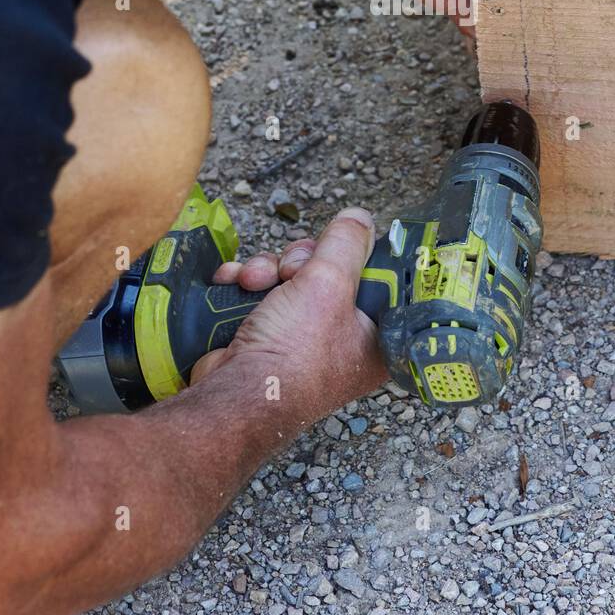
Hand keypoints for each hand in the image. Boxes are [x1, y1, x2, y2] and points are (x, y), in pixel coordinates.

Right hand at [191, 207, 384, 424]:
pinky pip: (265, 290)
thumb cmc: (292, 356)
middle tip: (293, 272)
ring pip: (293, 275)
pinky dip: (248, 283)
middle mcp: (342, 338)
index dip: (359, 257)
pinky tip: (236, 283)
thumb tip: (359, 219)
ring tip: (255, 282)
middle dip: (301, 261)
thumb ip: (346, 243)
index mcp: (375, 336)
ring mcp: (303, 336)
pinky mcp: (269, 332)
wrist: (233, 395)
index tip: (343, 246)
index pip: (380, 280)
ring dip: (269, 269)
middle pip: (331, 270)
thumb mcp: (329, 284)